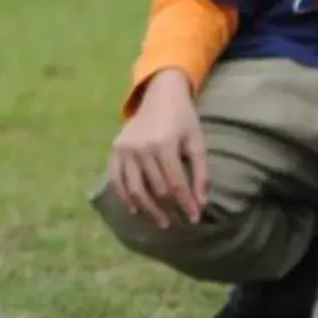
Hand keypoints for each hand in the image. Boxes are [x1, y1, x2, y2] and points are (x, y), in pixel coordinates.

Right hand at [108, 70, 209, 227]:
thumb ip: (201, 172)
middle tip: (179, 222)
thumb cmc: (183, 119)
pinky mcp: (115, 150)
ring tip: (161, 222)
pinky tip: (135, 209)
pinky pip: (116, 179)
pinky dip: (124, 197)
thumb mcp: (198, 142)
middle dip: (169, 209)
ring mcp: (125, 149)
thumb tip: (201, 203)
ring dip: (147, 210)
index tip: (194, 219)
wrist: (159, 95)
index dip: (186, 204)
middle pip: (155, 189)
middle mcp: (141, 148)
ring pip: (134, 189)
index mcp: (164, 144)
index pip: (175, 184)